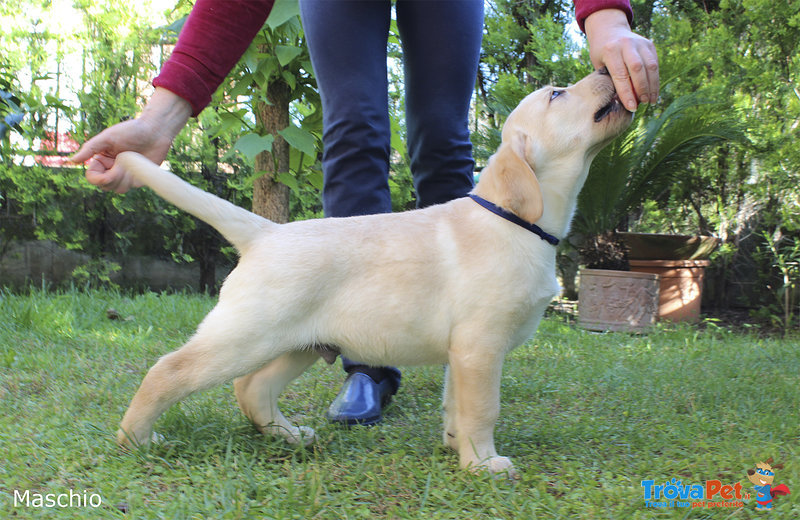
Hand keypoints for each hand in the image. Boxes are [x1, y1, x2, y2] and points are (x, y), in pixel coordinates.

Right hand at [70, 88, 190, 192]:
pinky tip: (137, 165)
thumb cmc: (131, 130)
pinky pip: (132, 187)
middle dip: (111, 178)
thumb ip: (90, 149)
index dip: (97, 179)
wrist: (156, 130)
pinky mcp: (139, 179)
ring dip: (122, 178)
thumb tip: (71, 160)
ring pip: (118, 189)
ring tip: (130, 161)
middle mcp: (112, 169)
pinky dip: (132, 179)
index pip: (93, 177)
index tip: (105, 175)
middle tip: (121, 161)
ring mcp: (126, 175)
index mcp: (102, 160)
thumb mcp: (108, 137)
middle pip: (105, 186)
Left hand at [584, 9, 658, 111]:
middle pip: (638, 69)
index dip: (627, 93)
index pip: (620, 75)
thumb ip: (609, 80)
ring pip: (651, 66)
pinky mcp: (649, 44)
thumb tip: (620, 103)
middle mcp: (626, 44)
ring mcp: (640, 43)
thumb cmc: (601, 53)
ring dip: (652, 86)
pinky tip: (654, 91)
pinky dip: (655, 79)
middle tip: (643, 104)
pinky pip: (655, 63)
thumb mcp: (599, 65)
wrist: (609, 30)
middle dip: (642, 89)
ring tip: (651, 101)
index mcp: (611, 50)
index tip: (632, 107)